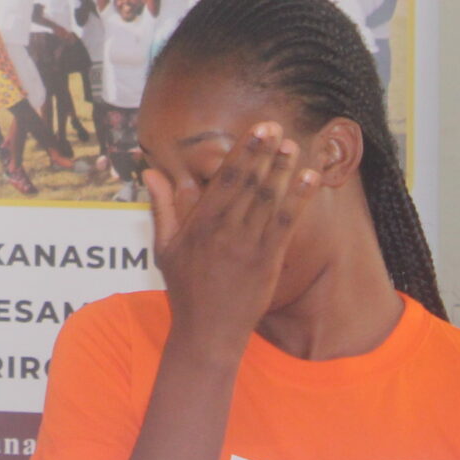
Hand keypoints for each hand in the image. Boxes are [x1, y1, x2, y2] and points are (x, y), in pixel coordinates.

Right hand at [145, 124, 321, 350]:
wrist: (208, 333)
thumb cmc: (184, 289)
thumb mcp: (164, 246)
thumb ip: (162, 206)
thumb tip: (149, 171)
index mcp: (201, 224)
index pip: (226, 179)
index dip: (244, 151)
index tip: (257, 129)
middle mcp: (226, 231)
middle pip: (251, 184)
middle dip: (265, 153)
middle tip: (278, 126)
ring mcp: (250, 246)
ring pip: (270, 200)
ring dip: (284, 171)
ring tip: (294, 146)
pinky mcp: (269, 262)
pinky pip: (286, 225)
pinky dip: (300, 200)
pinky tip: (310, 180)